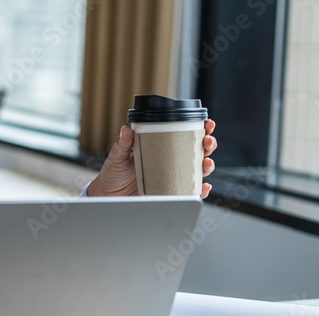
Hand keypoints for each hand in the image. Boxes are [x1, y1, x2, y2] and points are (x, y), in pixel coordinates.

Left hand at [87, 120, 217, 197]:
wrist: (109, 195)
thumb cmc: (114, 173)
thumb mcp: (118, 156)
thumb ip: (122, 144)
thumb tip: (126, 130)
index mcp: (161, 146)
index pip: (184, 134)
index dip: (200, 128)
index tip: (207, 124)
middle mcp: (171, 161)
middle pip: (198, 150)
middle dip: (209, 144)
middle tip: (208, 141)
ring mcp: (173, 176)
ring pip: (199, 170)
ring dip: (208, 165)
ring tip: (206, 163)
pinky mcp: (172, 193)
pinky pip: (191, 192)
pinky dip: (201, 191)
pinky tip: (204, 188)